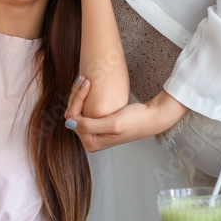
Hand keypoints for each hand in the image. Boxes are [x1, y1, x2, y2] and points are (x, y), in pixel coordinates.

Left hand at [63, 81, 187, 151]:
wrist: (150, 118)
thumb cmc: (135, 121)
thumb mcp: (113, 123)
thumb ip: (90, 126)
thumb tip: (69, 124)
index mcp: (91, 142)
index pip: (73, 118)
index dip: (77, 99)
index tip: (87, 82)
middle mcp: (90, 140)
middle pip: (72, 114)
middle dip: (76, 95)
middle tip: (84, 78)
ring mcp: (93, 133)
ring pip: (77, 111)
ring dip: (78, 95)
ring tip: (85, 80)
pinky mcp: (98, 125)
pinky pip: (84, 111)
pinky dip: (84, 98)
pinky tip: (87, 87)